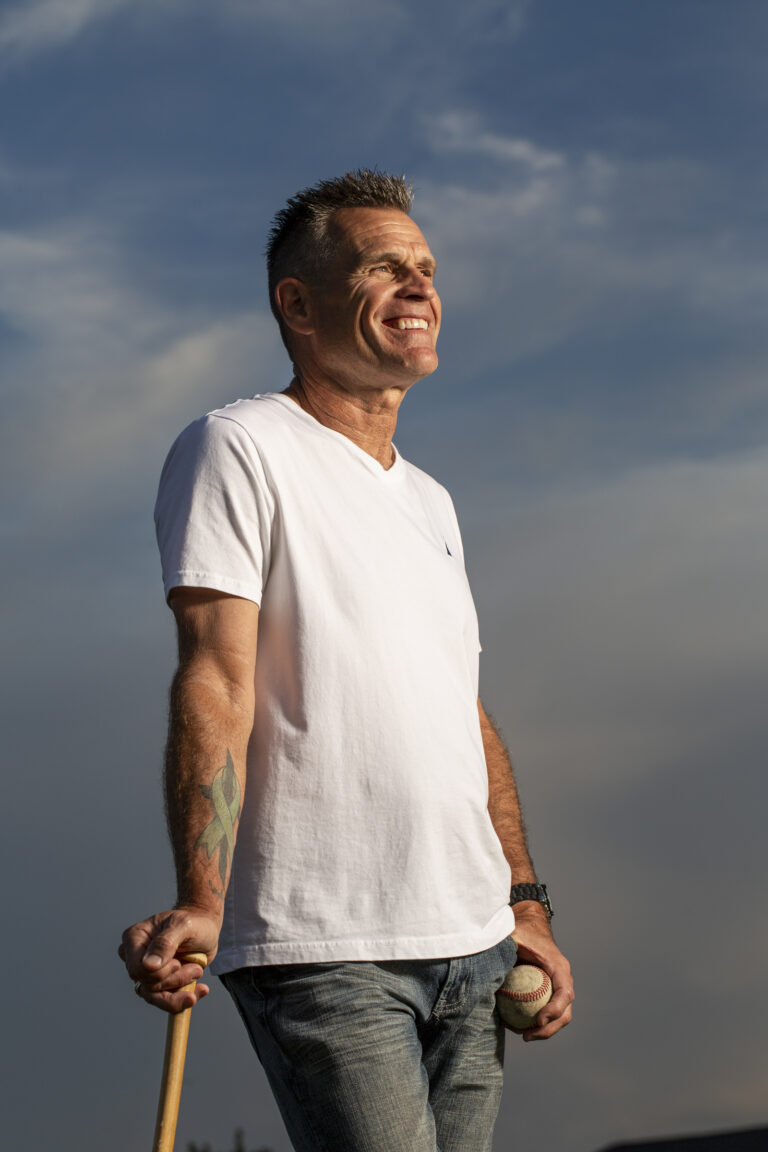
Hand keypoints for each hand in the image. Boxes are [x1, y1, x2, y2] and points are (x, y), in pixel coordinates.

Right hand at [119, 906, 220, 1013]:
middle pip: (147, 984)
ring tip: (198, 973)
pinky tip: (201, 990)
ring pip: (154, 997)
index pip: (137, 968)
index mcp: (135, 938)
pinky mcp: (159, 984)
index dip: (159, 972)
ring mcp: (146, 973)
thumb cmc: (193, 923)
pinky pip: (165, 1002)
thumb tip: (147, 966)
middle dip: (175, 979)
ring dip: (181, 990)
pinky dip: (184, 999)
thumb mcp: (184, 926)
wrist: (205, 931)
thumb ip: (165, 943)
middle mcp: (136, 957)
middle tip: (196, 967)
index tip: (178, 963)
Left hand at [510, 904, 573, 1041]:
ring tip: (521, 1035)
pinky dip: (534, 1022)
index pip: (564, 994)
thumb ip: (503, 947)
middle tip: (526, 1036)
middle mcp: (562, 980)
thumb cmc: (522, 930)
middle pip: (565, 1012)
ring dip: (543, 1030)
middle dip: (549, 1029)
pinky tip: (514, 1025)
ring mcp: (557, 988)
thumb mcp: (513, 935)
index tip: (538, 1020)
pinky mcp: (548, 992)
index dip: (554, 1010)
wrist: (531, 924)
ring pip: (557, 1017)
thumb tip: (487, 966)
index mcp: (559, 967)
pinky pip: (546, 1011)